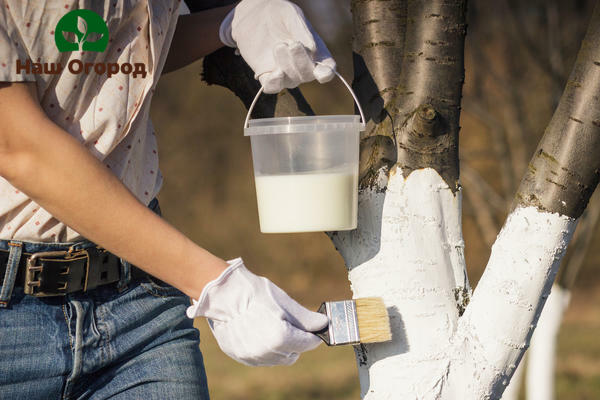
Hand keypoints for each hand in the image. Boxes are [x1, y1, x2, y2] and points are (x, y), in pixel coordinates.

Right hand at [187, 258, 327, 365]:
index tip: (312, 330)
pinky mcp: (240, 356)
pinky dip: (264, 348)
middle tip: (290, 325)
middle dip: (295, 341)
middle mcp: (267, 352)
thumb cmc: (256, 295)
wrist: (223, 294)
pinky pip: (260, 358)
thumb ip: (306, 318)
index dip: (312, 336)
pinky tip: (258, 331)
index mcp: (281, 338)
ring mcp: (252, 356)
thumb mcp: (285, 303)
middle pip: (293, 353)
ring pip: (277, 358)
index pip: (307, 344)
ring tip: (271, 325)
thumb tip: (324, 324)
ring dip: (280, 346)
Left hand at [219, 0, 335, 93]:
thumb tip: (313, 49)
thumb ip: (301, 30)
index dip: (326, 74)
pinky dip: (275, 83)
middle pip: (307, 75)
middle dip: (301, 62)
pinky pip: (273, 87)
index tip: (321, 73)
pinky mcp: (267, 76)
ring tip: (278, 45)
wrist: (254, 15)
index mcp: (316, 53)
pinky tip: (275, 74)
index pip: (327, 70)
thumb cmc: (279, 13)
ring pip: (291, 80)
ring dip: (286, 65)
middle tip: (293, 44)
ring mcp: (286, 74)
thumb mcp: (291, 15)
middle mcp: (303, 67)